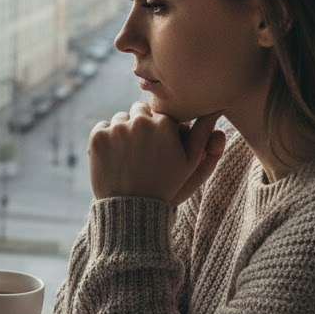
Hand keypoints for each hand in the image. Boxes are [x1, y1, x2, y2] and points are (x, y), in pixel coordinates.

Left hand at [88, 103, 225, 204]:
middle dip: (140, 125)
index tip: (157, 148)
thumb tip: (217, 105)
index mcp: (164, 124)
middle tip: (141, 151)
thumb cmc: (166, 184)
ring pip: (119, 118)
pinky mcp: (97, 136)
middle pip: (138, 110)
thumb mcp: (190, 161)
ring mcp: (117, 129)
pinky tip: (113, 157)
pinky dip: (105, 138)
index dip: (158, 130)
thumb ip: (204, 131)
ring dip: (122, 131)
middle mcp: (140, 122)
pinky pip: (102, 127)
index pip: (159, 114)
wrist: (132, 208)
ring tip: (128, 156)